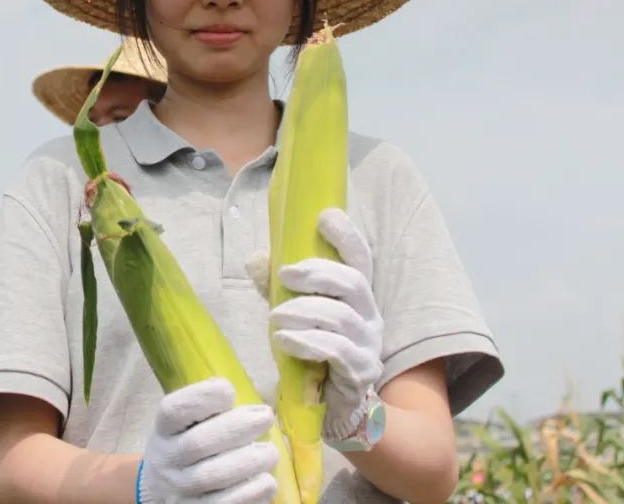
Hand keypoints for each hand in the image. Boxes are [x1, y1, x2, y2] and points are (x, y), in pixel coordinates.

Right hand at [138, 378, 278, 502]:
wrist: (164, 490)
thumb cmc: (188, 447)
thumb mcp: (187, 424)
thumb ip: (210, 410)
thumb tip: (243, 399)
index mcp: (164, 429)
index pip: (173, 410)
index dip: (201, 398)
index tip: (229, 390)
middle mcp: (165, 460)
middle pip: (196, 443)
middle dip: (235, 428)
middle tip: (265, 417)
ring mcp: (178, 490)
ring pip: (210, 477)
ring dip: (246, 462)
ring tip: (270, 453)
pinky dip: (249, 493)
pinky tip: (267, 482)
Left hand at [269, 208, 383, 441]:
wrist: (332, 408)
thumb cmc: (313, 352)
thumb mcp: (293, 314)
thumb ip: (276, 287)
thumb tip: (254, 257)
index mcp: (357, 297)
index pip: (361, 259)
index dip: (347, 236)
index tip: (325, 216)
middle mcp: (369, 317)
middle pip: (354, 283)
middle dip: (318, 274)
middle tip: (286, 275)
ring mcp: (368, 346)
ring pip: (341, 317)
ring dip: (303, 312)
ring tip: (275, 318)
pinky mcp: (359, 373)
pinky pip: (337, 350)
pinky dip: (307, 342)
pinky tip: (284, 341)